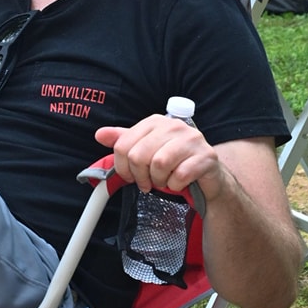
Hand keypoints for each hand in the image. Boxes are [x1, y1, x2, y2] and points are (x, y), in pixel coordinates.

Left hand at [93, 114, 225, 200]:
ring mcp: (192, 139)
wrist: (208, 176)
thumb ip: (123, 141)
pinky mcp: (207, 156)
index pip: (123, 145)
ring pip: (159, 164)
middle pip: (139, 156)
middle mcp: (174, 126)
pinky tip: (180, 182)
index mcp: (155, 122)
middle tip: (148, 182)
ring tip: (165, 181)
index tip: (130, 176)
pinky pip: (180, 176)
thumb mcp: (145, 150)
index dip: (122, 167)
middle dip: (140, 176)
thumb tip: (100, 134)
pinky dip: (176, 185)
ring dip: (159, 180)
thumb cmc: (174, 163)